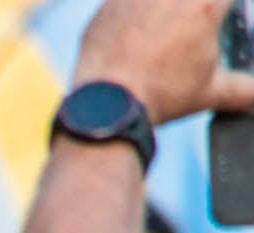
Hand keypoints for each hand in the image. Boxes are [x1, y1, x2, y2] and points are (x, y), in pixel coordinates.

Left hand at [77, 0, 253, 123]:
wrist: (106, 107)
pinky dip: (134, 11)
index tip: (216, 17)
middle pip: (190, 0)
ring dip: (162, 11)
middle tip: (188, 30)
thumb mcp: (212, 93)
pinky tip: (136, 34)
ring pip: (157, 0)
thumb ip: (245, 90)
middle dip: (193, 9)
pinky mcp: (107, 5)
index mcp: (205, 5)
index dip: (222, 6)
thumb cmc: (160, 98)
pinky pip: (125, 1)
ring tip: (162, 34)